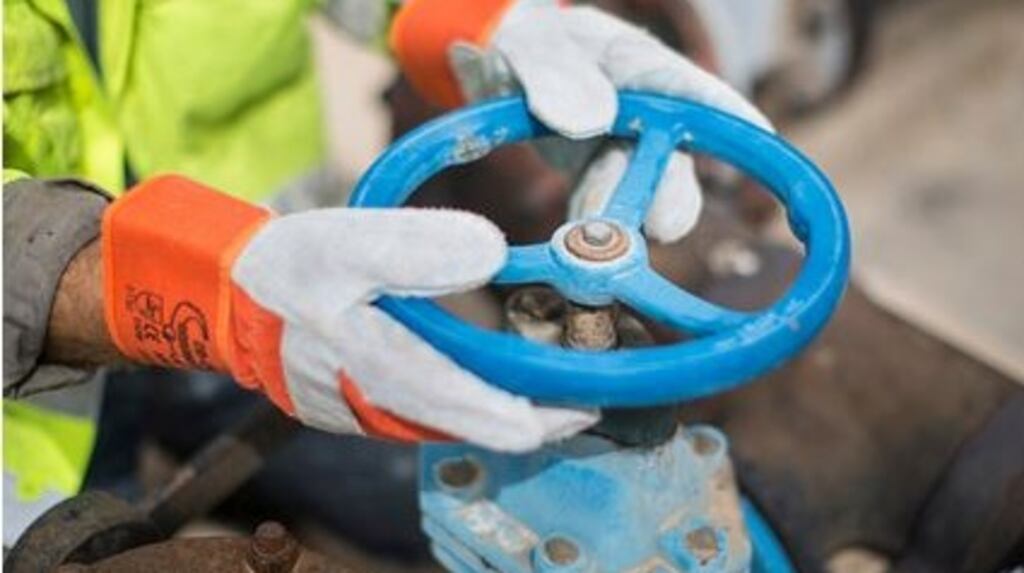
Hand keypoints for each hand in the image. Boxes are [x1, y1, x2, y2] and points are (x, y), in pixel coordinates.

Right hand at [103, 177, 596, 451]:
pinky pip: (436, 418)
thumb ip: (413, 248)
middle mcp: (385, 409)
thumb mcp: (344, 244)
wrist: (232, 304)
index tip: (589, 404)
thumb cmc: (287, 272)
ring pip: (460, 427)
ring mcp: (375, 416)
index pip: (482, 414)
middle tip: (588, 391)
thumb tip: (491, 252)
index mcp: (384, 370)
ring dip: (508, 410)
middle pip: (480, 429)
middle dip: (536, 415)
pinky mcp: (369, 410)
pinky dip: (475, 404)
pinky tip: (496, 380)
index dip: (542, 415)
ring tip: (554, 384)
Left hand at [394, 0, 772, 242]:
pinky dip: (588, 233)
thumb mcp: (527, 49)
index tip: (761, 136)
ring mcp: (626, 150)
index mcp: (637, 66)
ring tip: (589, 248)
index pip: (692, 89)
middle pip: (674, 161)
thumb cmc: (524, 43)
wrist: (503, 70)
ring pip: (643, 196)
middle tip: (659, 227)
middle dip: (668, 197)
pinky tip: (568, 252)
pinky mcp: (599, 179)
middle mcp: (645, 114)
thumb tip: (592, 122)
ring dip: (621, 223)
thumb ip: (553, 75)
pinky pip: (604, 213)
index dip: (731, 116)